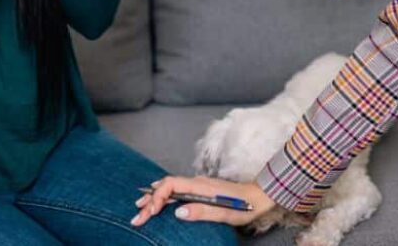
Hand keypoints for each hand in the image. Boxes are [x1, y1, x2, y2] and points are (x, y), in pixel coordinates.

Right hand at [131, 176, 276, 227]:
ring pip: (172, 187)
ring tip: (141, 208)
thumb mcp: (225, 212)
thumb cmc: (245, 206)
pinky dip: (165, 196)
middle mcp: (198, 182)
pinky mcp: (202, 189)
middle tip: (136, 215)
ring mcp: (200, 184)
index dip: (158, 197)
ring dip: (155, 197)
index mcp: (202, 186)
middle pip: (168, 185)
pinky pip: (178, 189)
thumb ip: (202, 212)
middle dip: (150, 199)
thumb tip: (178, 212)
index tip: (151, 212)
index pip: (172, 184)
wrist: (261, 195)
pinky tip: (159, 201)